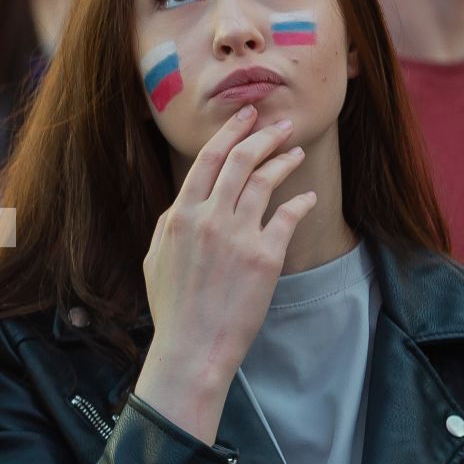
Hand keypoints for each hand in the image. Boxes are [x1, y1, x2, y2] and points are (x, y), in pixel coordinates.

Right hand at [133, 106, 316, 443]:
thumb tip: (185, 204)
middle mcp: (208, 219)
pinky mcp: (265, 257)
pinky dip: (300, 201)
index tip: (246, 117)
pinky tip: (308, 196)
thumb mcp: (155, 259)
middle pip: (239, 161)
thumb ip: (170, 226)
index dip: (230, 133)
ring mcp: (238, 236)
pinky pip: (288, 217)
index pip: (207, 160)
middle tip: (281, 125)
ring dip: (284, 160)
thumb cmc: (172, 309)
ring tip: (296, 151)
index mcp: (179, 216)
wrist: (192, 347)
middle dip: (263, 135)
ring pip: (265, 182)